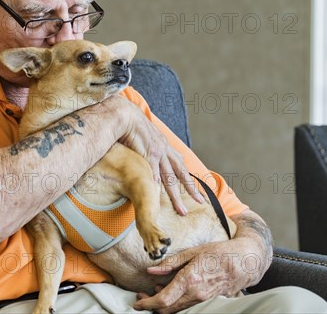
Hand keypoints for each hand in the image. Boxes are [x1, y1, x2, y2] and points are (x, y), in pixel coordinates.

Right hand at [107, 96, 204, 214]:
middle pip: (180, 174)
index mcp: (165, 148)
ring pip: (170, 178)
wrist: (127, 117)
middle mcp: (165, 151)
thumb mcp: (146, 140)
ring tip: (181, 209)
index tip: (196, 191)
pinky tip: (158, 192)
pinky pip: (154, 170)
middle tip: (199, 203)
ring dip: (175, 195)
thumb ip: (150, 152)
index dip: (188, 179)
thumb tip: (149, 163)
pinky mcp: (148, 153)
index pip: (180, 166)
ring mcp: (158, 153)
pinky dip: (156, 181)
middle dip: (191, 190)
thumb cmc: (132, 128)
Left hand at [133, 238, 258, 312]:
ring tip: (155, 290)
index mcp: (190, 280)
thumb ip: (170, 263)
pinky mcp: (209, 302)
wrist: (245, 262)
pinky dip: (176, 302)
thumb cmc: (219, 253)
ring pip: (177, 309)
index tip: (137, 303)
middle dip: (152, 305)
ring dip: (163, 304)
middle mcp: (196, 294)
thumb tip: (151, 270)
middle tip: (142, 295)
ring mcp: (204, 300)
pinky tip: (171, 290)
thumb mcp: (193, 252)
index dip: (147, 304)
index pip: (163, 300)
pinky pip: (188, 306)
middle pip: (168, 309)